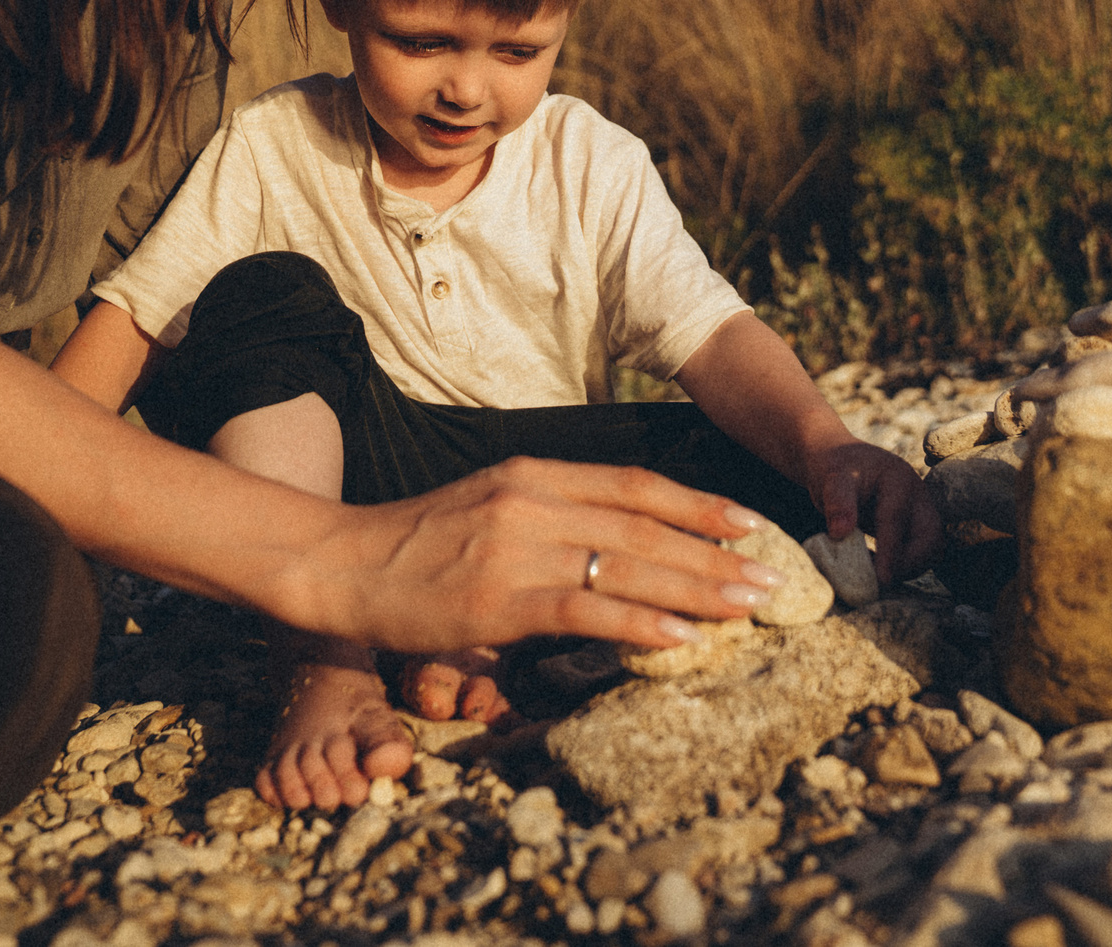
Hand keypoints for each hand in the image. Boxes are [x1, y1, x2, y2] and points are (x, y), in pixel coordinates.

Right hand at [293, 457, 786, 654]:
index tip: (748, 522)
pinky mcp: (500, 595)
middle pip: (646, 525)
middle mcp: (534, 499)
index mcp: (534, 473)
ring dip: (699, 588)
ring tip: (749, 606)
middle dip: (717, 553)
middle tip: (772, 577)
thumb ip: (548, 516)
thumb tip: (611, 548)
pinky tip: (682, 638)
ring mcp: (518, 545)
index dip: (698, 504)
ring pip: (629, 565)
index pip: (635, 484)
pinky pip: (587, 609)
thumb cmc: (414, 545)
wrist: (339, 562)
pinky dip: (641, 623)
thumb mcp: (487, 506)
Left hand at [804, 440, 943, 586]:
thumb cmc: (835, 470)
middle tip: (879, 581)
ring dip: (909, 568)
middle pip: (931, 537)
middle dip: (910, 564)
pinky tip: (880, 570)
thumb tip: (840, 533)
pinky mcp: (917, 526)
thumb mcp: (832, 480)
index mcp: (898, 478)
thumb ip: (838, 503)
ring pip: (931, 549)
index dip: (890, 552)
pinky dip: (905, 566)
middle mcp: (918, 495)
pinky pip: (921, 552)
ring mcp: (921, 511)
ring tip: (876, 575)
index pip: (897, 519)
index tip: (881, 579)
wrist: (841, 461)